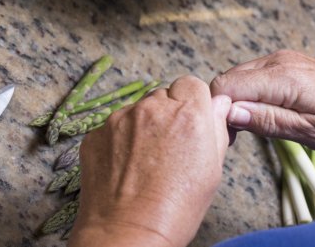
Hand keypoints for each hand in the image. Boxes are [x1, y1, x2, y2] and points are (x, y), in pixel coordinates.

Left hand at [68, 76, 231, 246]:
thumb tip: (219, 103)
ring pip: (136, 111)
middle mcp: (150, 108)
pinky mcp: (95, 132)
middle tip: (170, 147)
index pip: (191, 84)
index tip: (192, 123)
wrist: (128, 230)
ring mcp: (118, 119)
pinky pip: (112, 127)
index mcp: (187, 113)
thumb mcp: (213, 168)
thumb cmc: (176, 207)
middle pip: (162, 96)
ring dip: (143, 126)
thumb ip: (216, 127)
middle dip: (168, 114)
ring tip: (147, 162)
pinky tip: (126, 168)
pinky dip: (119, 141)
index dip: (193, 103)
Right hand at [210, 49, 314, 149]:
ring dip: (239, 100)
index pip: (224, 86)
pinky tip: (264, 110)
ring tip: (256, 124)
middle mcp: (277, 61)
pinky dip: (251, 93)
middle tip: (240, 135)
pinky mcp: (284, 62)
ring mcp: (280, 59)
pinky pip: (253, 75)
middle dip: (228, 106)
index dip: (220, 110)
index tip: (227, 133)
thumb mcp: (309, 131)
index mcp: (282, 77)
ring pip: (238, 78)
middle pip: (228, 80)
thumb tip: (229, 113)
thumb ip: (267, 120)